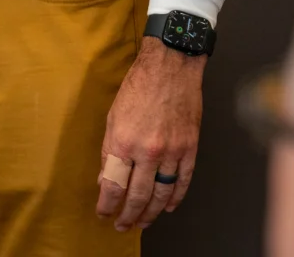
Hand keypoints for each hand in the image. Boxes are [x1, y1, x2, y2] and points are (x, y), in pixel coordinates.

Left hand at [96, 36, 204, 230]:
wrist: (170, 68)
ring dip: (150, 212)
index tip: (103, 212)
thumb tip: (106, 177)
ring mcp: (171, 151)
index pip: (113, 184)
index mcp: (124, 141)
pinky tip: (167, 206)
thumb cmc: (139, 87)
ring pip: (161, 194)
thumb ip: (110, 149)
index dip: (107, 203)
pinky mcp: (189, 149)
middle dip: (128, 214)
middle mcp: (147, 150)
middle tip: (122, 225)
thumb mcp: (113, 116)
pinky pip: (182, 181)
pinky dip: (175, 198)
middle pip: (137, 195)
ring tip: (142, 222)